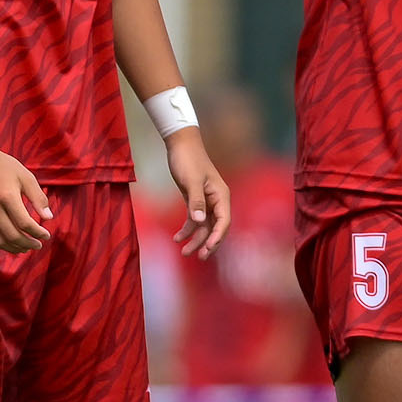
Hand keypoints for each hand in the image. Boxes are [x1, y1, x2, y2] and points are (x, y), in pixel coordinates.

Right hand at [0, 144, 51, 252]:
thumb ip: (38, 198)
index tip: (46, 235)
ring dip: (13, 248)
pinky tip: (7, 244)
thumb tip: (49, 218)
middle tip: (37, 245)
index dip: (38, 233)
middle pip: (12, 235)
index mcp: (7, 196)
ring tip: (24, 248)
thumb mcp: (25, 177)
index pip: (25, 223)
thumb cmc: (3, 166)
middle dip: (28, 244)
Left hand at [163, 127, 229, 257]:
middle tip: (199, 257)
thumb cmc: (188, 160)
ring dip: (196, 239)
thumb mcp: (191, 180)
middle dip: (207, 243)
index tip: (208, 249)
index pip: (224, 221)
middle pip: (215, 227)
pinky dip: (187, 228)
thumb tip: (199, 221)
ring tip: (184, 252)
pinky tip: (177, 237)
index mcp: (221, 196)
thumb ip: (195, 201)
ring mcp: (206, 201)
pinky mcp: (195, 200)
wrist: (180, 145)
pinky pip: (194, 219)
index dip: (217, 236)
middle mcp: (217, 200)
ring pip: (204, 226)